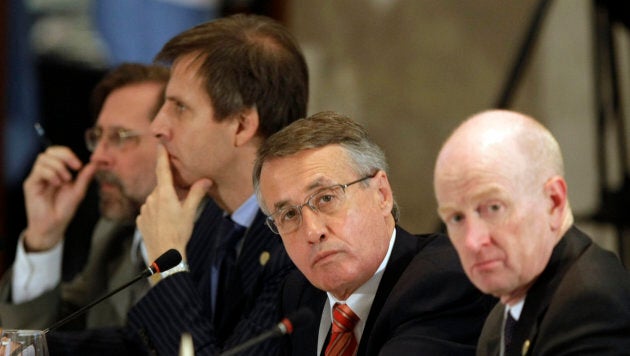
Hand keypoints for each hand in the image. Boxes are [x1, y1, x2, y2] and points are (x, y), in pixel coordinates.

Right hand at [22, 146, 95, 250]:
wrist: (53, 226)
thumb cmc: (63, 210)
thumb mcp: (78, 191)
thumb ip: (85, 177)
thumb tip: (95, 164)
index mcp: (57, 172)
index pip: (58, 152)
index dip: (68, 154)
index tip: (79, 165)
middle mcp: (46, 172)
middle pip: (50, 151)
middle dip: (64, 156)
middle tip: (75, 167)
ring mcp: (37, 177)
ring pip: (43, 158)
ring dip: (58, 167)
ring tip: (65, 181)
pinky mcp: (30, 184)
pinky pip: (39, 170)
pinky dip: (51, 174)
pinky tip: (57, 184)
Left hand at [137, 145, 210, 261]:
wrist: (164, 254)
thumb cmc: (179, 232)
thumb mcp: (190, 212)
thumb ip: (197, 193)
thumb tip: (206, 180)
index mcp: (164, 194)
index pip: (162, 169)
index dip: (162, 156)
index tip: (160, 144)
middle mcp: (151, 198)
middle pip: (162, 187)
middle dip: (171, 190)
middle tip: (181, 201)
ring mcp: (144, 209)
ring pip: (155, 199)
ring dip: (163, 202)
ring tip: (173, 217)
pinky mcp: (140, 219)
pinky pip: (149, 211)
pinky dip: (156, 213)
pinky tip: (164, 223)